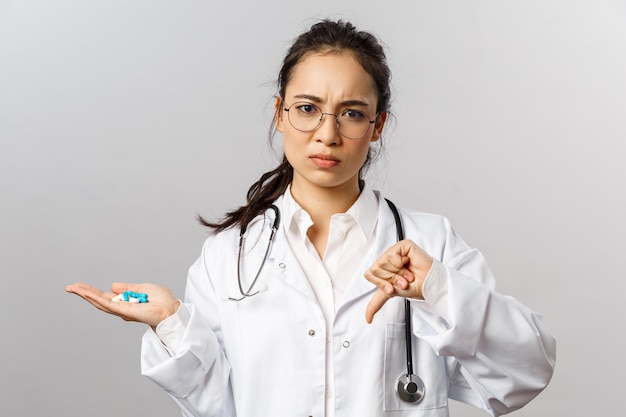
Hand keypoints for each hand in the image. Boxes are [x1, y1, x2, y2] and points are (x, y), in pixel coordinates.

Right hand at [65, 282, 179, 328]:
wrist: (171, 309)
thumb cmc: (162, 300)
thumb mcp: (142, 288)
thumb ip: (127, 288)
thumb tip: (113, 285)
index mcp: (125, 302)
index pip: (104, 297)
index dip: (91, 291)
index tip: (79, 286)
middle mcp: (121, 308)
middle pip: (98, 301)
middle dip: (83, 293)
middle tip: (69, 287)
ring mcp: (122, 310)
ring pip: (100, 302)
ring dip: (86, 294)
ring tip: (73, 288)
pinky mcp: (125, 311)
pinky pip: (109, 304)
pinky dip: (97, 298)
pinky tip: (87, 293)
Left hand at [364, 239, 432, 322]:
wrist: (428, 285)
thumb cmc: (413, 286)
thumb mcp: (390, 293)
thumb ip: (376, 303)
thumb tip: (368, 319)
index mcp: (382, 267)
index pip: (369, 274)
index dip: (381, 283)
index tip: (392, 289)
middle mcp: (386, 258)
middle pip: (375, 268)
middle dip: (391, 279)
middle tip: (403, 281)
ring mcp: (394, 250)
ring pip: (383, 262)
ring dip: (398, 273)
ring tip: (407, 275)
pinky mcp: (403, 245)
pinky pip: (392, 255)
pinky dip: (401, 264)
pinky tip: (409, 264)